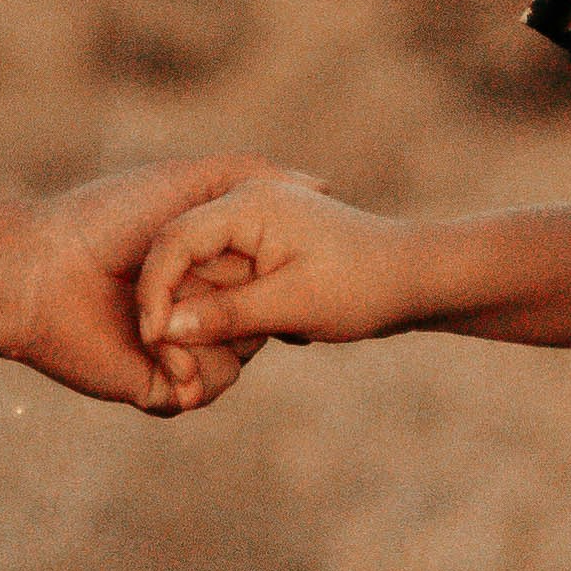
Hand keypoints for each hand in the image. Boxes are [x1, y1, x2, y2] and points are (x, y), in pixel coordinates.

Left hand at [12, 152, 291, 417]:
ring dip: (214, 345)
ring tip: (171, 329)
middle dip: (246, 312)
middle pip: (256, 322)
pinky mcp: (155, 382)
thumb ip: (249, 172)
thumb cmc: (109, 217)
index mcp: (204, 265)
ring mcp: (176, 346)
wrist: (42, 272)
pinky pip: (203, 391)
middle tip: (219, 295)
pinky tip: (169, 357)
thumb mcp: (187, 181)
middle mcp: (193, 306)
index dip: (275, 274)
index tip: (284, 263)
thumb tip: (319, 183)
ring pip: (235, 359)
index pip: (265, 278)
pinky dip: (195, 377)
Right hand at [138, 173, 428, 356]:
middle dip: (176, 312)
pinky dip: (224, 313)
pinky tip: (254, 341)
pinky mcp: (263, 249)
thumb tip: (165, 329)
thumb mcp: (292, 305)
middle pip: (180, 258)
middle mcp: (243, 203)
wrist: (416, 277)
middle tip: (182, 367)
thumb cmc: (361, 285)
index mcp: (246, 203)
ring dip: (201, 318)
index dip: (155, 290)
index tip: (154, 338)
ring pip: (199, 274)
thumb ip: (226, 315)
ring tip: (219, 361)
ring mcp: (253, 225)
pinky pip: (223, 280)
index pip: (173, 240)